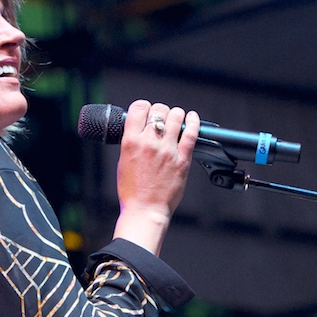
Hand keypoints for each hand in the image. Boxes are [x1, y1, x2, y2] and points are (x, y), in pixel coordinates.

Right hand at [113, 100, 199, 254]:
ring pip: (175, 117)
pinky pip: (191, 133)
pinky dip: (193, 121)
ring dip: (176, 115)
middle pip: (158, 110)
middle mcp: (149, 142)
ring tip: (176, 119)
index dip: (144, 107)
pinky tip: (192, 118)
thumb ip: (132, 142)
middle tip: (162, 117)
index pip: (139, 108)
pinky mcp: (182, 159)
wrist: (145, 210)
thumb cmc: (132, 190)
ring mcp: (167, 150)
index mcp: (130, 142)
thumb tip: (141, 129)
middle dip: (160, 110)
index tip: (147, 111)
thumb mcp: (123, 161)